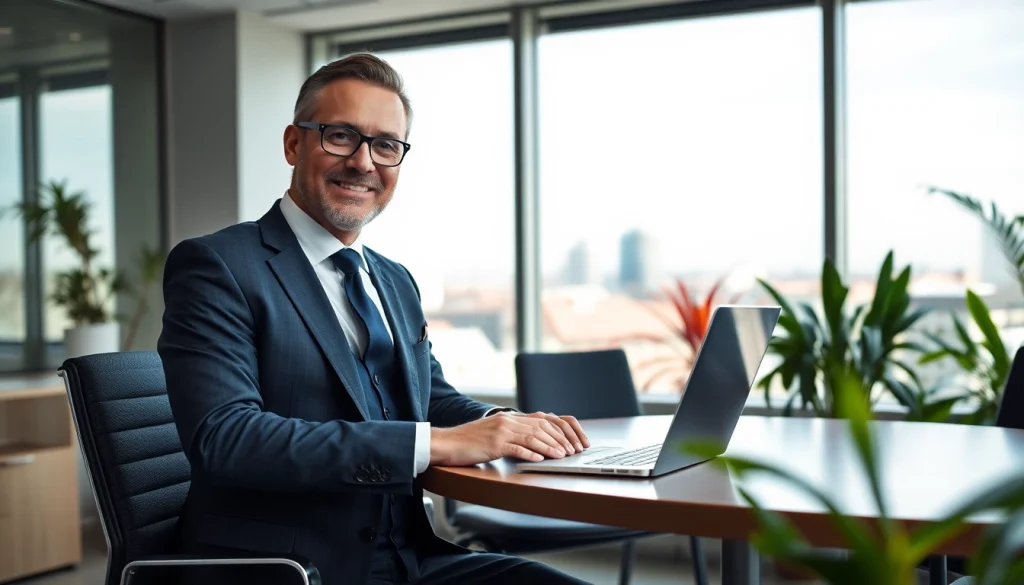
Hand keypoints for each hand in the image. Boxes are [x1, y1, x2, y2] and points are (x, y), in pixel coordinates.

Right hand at [429, 411, 590, 466]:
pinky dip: (530, 454)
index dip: (559, 430)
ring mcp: (500, 431)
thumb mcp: (494, 432)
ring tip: (562, 456)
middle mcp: (507, 420)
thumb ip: (513, 433)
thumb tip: (534, 442)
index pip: (542, 419)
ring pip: (532, 437)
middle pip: (541, 427)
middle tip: (571, 451)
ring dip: (550, 447)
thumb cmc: (469, 441)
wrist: (446, 443)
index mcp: (509, 417)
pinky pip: (516, 448)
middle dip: (560, 439)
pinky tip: (540, 460)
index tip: (571, 441)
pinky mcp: (493, 444)